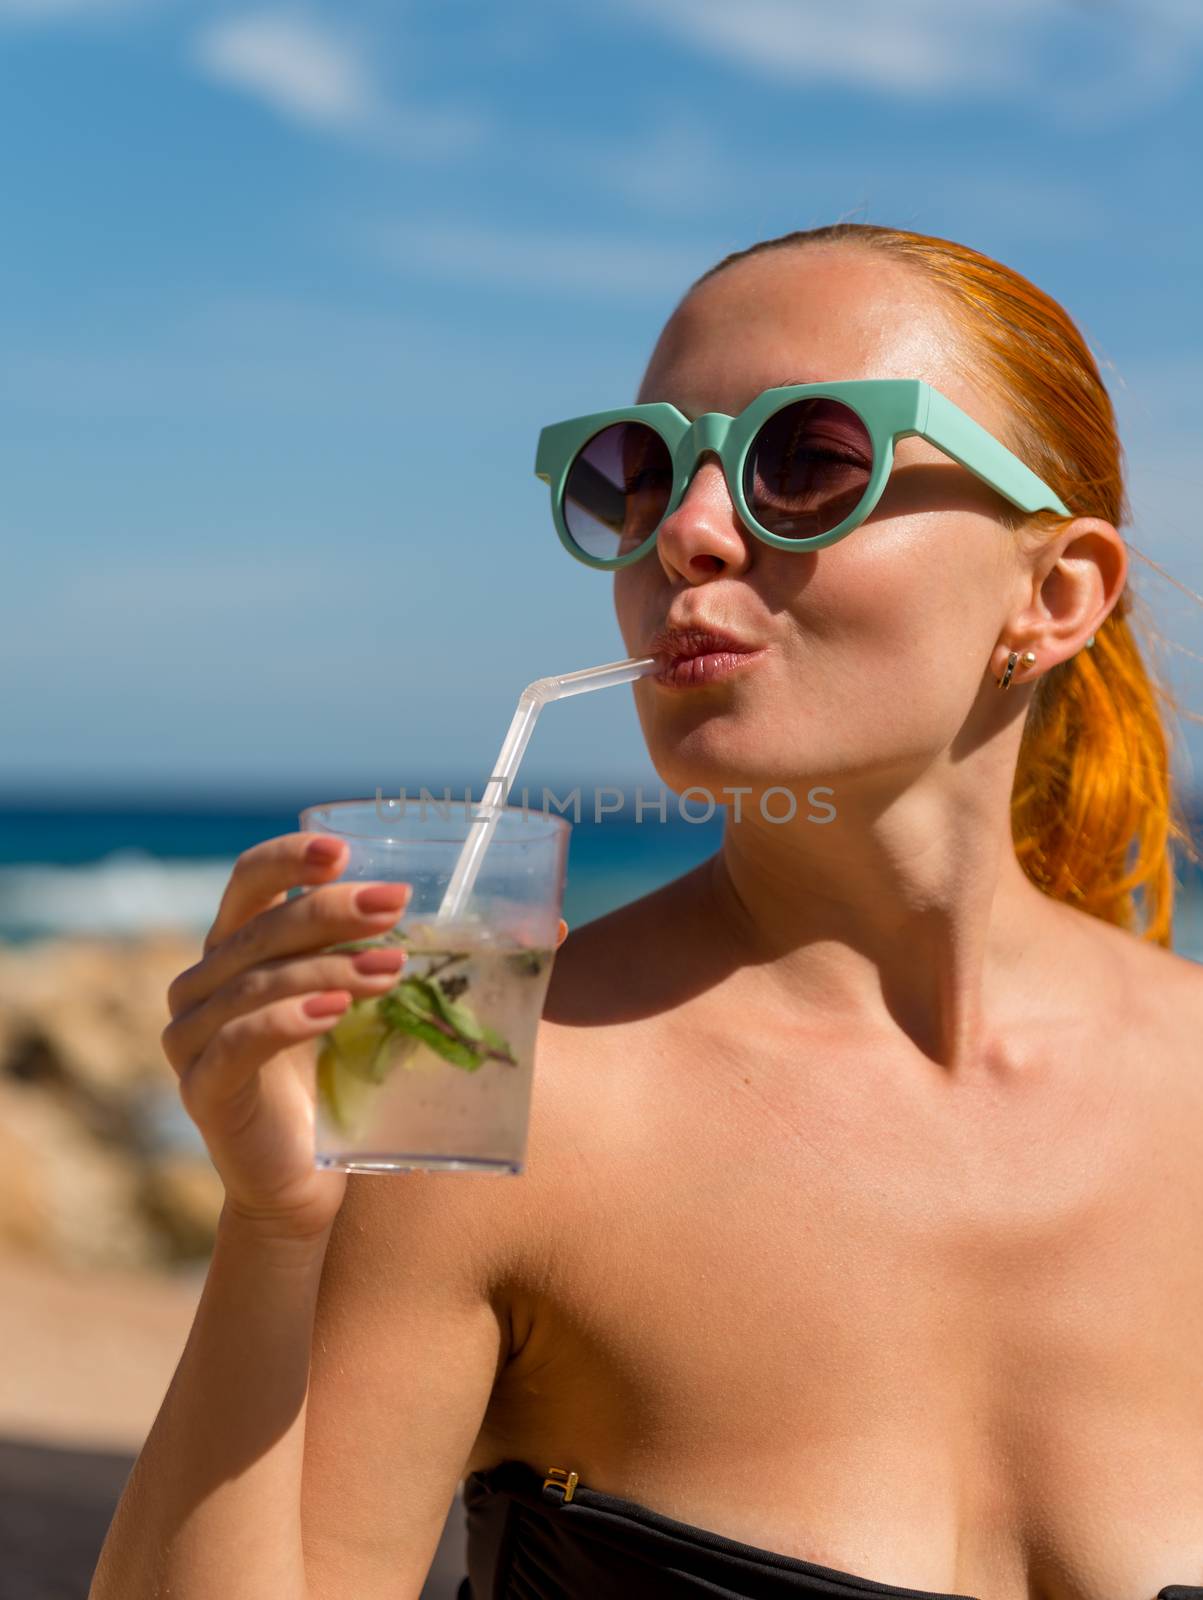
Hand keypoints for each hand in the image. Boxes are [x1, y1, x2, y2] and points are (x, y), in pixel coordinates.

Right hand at [161, 832, 412, 1241]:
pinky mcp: (202, 1086)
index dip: (291, 856)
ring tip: (392, 970)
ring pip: (258, 979)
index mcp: (240, 948)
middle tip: (395, 907)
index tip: (346, 850)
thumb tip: (554, 927)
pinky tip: (336, 1012)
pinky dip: (289, 1019)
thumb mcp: (387, 1010)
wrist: (309, 1184)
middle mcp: (203, 982)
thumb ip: (438, 961)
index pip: (251, 880)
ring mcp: (192, 1034)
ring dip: (329, 966)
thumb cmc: (350, 1085)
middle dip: (331, 909)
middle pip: (263, 925)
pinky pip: (241, 1039)